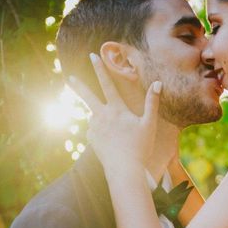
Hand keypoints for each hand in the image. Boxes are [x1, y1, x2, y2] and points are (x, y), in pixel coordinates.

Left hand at [69, 53, 160, 175]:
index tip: (93, 56)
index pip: (107, 84)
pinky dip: (102, 129)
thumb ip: (152, 102)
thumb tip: (158, 83)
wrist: (124, 171)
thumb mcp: (149, 124)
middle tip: (69, 77)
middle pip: (88, 97)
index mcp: (116, 110)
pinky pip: (95, 129)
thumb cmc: (140, 147)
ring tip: (119, 134)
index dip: (101, 69)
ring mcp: (94, 128)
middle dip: (78, 86)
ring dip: (103, 117)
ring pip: (96, 116)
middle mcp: (102, 116)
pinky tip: (113, 140)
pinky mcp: (91, 139)